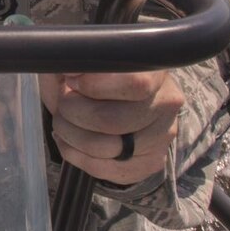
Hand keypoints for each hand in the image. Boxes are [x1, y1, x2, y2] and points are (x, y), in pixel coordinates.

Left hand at [40, 70, 182, 187]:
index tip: (71, 82)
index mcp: (153, 69)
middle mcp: (167, 102)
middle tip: (63, 106)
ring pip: (107, 148)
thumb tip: (69, 69)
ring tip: (63, 124)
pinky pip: (108, 170)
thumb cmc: (91, 76)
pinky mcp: (152, 161)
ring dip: (72, 137)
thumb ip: (73, 60)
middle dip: (73, 114)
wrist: (108, 100)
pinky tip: (72, 143)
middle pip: (113, 120)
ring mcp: (163, 134)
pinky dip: (79, 158)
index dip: (94, 87)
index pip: (134, 84)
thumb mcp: (78, 60)